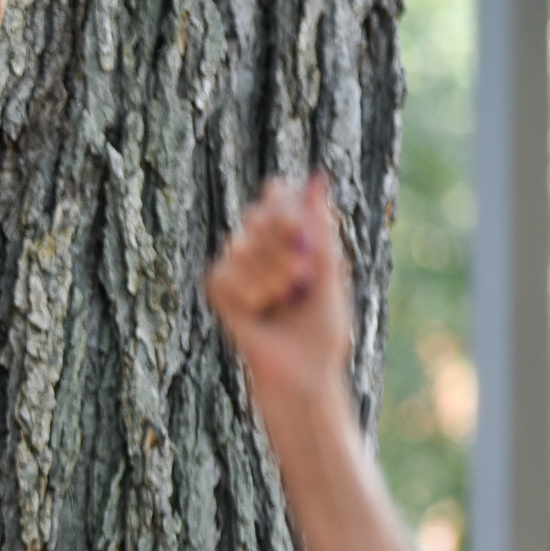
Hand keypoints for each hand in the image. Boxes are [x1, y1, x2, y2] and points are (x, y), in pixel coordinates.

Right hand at [206, 175, 355, 407]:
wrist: (304, 373)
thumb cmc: (323, 327)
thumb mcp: (331, 271)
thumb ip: (320, 226)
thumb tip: (317, 177)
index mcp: (292, 236)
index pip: (276, 194)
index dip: (284, 205)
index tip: (300, 231)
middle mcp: (261, 247)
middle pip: (257, 214)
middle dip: (283, 245)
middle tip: (300, 278)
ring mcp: (237, 269)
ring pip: (239, 246)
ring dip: (269, 275)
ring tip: (283, 300)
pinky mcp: (218, 292)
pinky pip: (223, 275)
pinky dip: (247, 294)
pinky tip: (259, 311)